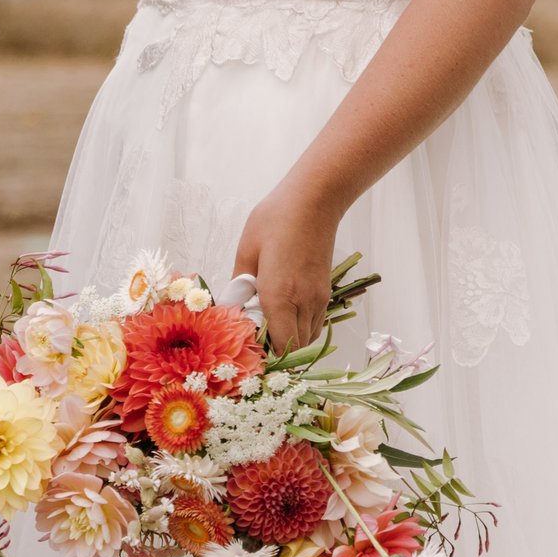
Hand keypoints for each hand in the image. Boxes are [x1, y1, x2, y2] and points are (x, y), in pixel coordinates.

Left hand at [233, 182, 341, 355]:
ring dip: (288, 342)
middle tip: (253, 340)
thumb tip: (231, 307)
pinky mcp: (326, 294)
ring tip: (268, 328)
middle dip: (274, 352)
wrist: (315, 200)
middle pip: (293, 349)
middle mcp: (303, 304)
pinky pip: (314, 326)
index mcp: (279, 295)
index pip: (278, 347)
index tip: (246, 349)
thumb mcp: (247, 250)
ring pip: (306, 341)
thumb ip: (238, 284)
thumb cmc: (276, 219)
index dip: (264, 356)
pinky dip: (299, 331)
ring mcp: (318, 300)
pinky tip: (284, 317)